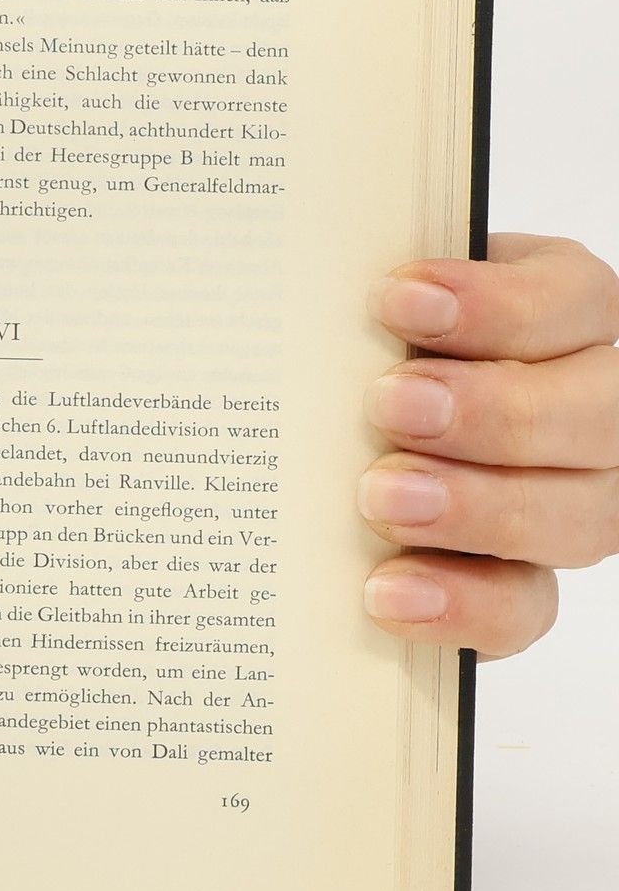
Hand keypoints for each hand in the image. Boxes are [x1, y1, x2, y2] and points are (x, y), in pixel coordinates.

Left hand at [362, 235, 618, 657]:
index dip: (495, 305)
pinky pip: (525, 606)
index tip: (396, 300)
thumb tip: (300, 284)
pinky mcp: (524, 582)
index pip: (569, 300)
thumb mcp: (364, 315)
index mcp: (562, 314)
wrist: (332, 437)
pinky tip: (386, 593)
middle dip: (493, 411)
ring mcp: (571, 501)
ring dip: (478, 508)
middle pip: (593, 414)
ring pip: (577, 516)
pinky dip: (461, 602)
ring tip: (380, 500)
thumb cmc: (357, 350)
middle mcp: (590, 408)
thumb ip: (359, 307)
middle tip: (391, 405)